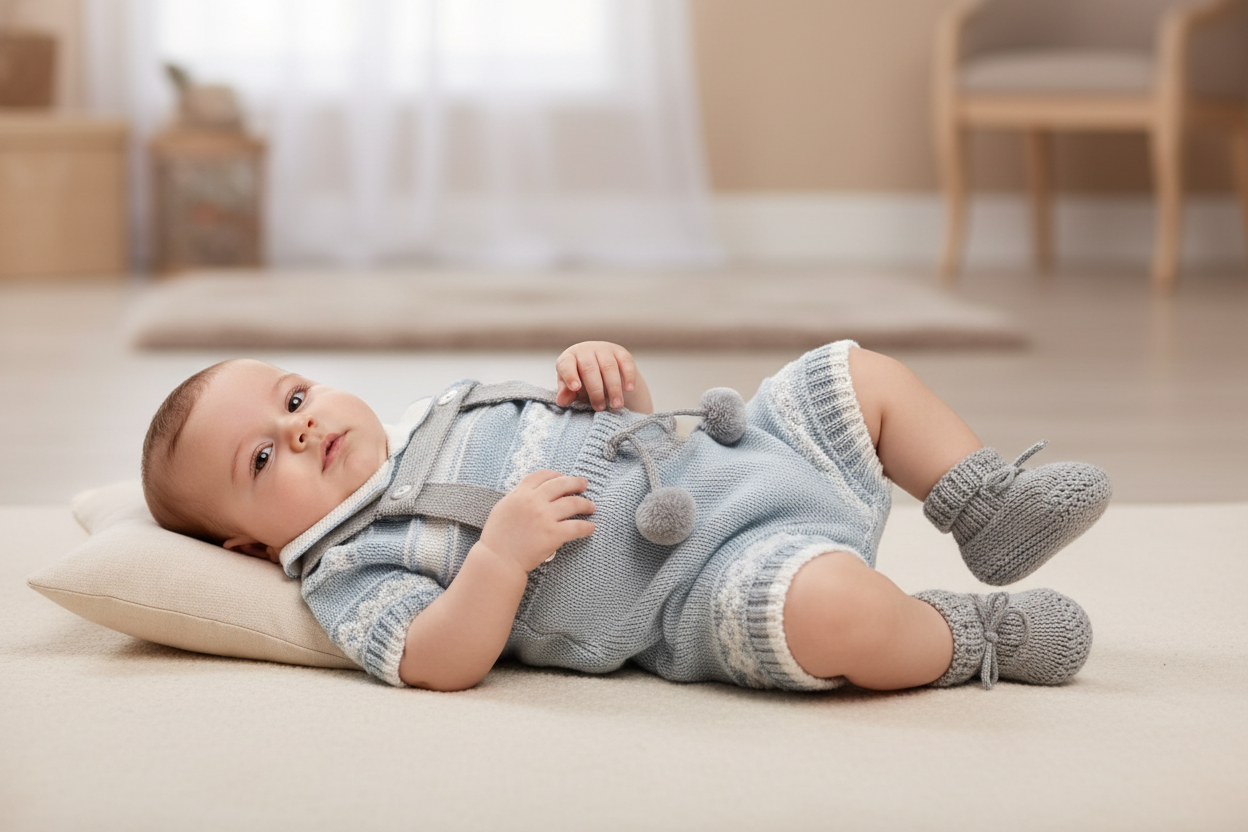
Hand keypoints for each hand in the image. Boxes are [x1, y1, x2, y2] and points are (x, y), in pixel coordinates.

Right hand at [478, 471, 594, 572]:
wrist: (498, 560)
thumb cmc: (497, 537)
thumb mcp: (503, 508)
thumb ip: (518, 497)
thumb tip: (532, 492)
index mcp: (520, 494)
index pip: (542, 476)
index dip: (555, 474)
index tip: (563, 477)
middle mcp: (534, 501)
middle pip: (561, 484)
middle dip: (576, 483)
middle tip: (584, 484)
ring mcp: (545, 517)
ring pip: (573, 503)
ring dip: (585, 504)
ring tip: (591, 506)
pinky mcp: (554, 534)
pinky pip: (577, 527)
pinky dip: (587, 527)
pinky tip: (591, 528)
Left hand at [555, 341, 651, 412]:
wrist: (600, 368)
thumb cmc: (580, 381)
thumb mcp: (571, 389)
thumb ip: (566, 394)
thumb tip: (562, 400)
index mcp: (569, 358)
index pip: (566, 365)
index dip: (570, 375)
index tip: (575, 388)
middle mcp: (585, 350)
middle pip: (589, 369)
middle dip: (595, 390)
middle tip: (599, 407)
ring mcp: (604, 349)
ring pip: (609, 367)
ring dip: (614, 388)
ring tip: (616, 405)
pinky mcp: (621, 352)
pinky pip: (626, 363)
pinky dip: (629, 376)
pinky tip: (630, 389)